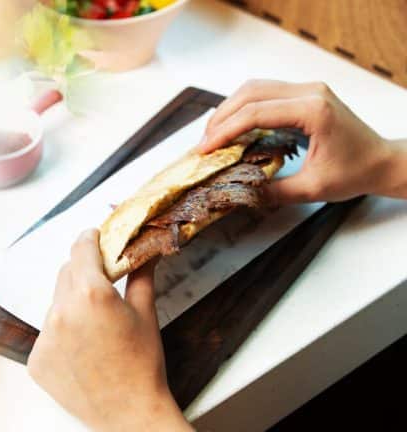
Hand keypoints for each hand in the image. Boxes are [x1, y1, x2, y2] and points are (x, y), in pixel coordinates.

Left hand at [28, 229, 191, 431]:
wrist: (129, 414)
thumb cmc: (142, 365)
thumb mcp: (145, 314)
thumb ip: (140, 275)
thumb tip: (145, 251)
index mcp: (90, 293)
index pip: (81, 249)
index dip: (89, 239)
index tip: (93, 237)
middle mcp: (61, 311)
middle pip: (66, 274)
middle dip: (83, 272)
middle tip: (102, 284)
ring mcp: (45, 337)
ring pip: (56, 304)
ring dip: (71, 305)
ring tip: (96, 327)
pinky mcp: (37, 359)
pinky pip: (47, 333)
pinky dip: (62, 334)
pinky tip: (83, 349)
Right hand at [199, 80, 406, 202]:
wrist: (381, 161)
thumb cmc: (356, 172)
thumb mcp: (312, 189)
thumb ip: (274, 191)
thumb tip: (242, 193)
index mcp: (313, 110)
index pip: (256, 113)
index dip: (225, 131)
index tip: (205, 148)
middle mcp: (310, 92)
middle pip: (250, 93)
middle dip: (221, 117)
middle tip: (204, 143)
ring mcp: (308, 89)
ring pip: (255, 88)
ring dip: (230, 110)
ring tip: (214, 135)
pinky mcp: (304, 94)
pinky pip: (265, 92)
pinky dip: (244, 108)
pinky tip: (234, 126)